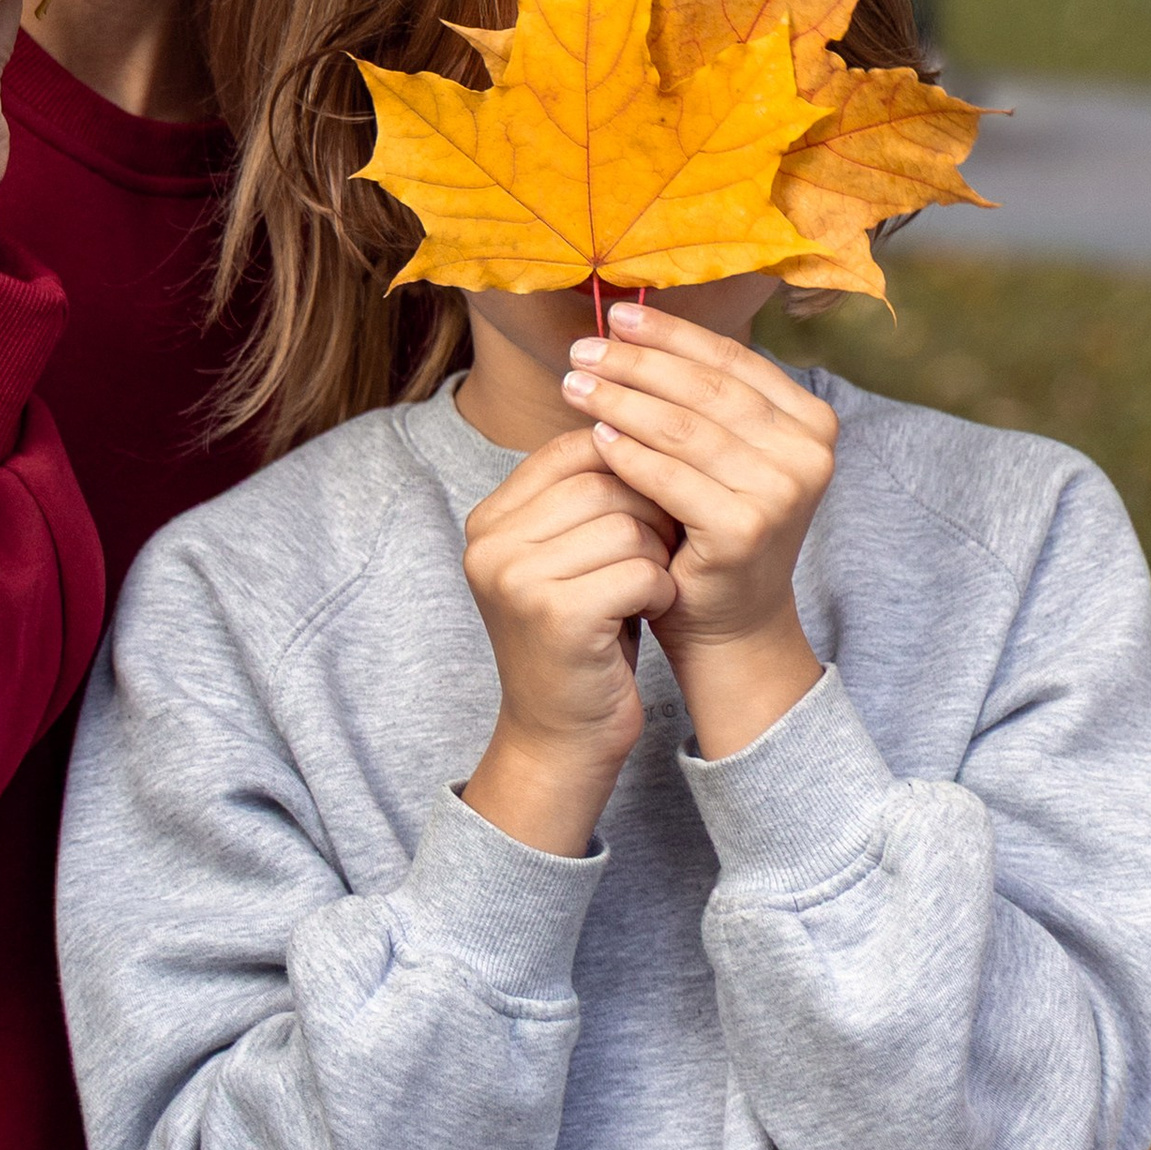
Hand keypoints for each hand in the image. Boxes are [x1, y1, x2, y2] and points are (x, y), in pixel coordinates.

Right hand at [459, 429, 679, 857]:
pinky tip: (647, 612)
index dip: (630, 467)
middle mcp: (488, 542)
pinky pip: (637, 570)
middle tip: (661, 551)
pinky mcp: (554, 615)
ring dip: (657, 555)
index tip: (651, 508)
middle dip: (650, 512)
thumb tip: (650, 414)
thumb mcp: (575, 554)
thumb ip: (591, 492)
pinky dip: (659, 591)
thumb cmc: (585, 636)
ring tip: (647, 586)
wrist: (562, 735)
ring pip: (626, 524)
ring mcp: (514, 578)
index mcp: (488, 518)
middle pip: (604, 480)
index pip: (575, 447)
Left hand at [560, 305, 835, 760]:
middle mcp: (809, 451)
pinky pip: (669, 477)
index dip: (671, 333)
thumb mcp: (719, 453)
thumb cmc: (713, 528)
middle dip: (637, 362)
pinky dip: (627, 453)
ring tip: (573, 385)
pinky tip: (593, 437)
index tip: (617, 315)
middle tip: (581, 348)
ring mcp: (782, 491)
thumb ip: (696, 397)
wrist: (730, 621)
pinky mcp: (745, 528)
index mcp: (811, 420)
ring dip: (622, 400)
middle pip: (705, 388)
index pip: (731, 360)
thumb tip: (624, 324)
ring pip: (683, 428)